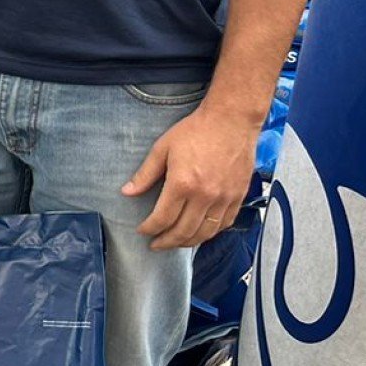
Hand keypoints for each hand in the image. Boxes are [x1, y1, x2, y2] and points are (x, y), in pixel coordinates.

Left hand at [123, 103, 256, 249]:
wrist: (231, 121)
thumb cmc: (195, 131)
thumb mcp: (162, 148)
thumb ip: (145, 174)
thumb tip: (127, 192)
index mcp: (183, 184)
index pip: (162, 218)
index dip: (150, 229)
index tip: (142, 231)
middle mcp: (205, 196)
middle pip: (184, 231)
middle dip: (166, 242)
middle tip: (156, 244)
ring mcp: (224, 198)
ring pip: (205, 233)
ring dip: (188, 242)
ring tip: (176, 242)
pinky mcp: (238, 196)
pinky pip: (225, 224)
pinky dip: (211, 233)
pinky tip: (200, 233)